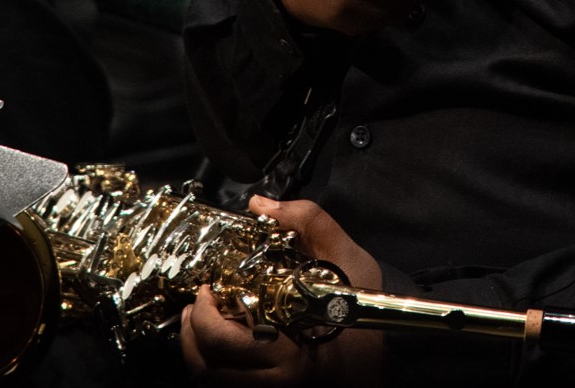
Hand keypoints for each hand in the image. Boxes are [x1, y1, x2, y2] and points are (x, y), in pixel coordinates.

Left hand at [181, 197, 382, 386]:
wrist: (381, 352)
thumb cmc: (367, 310)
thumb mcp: (348, 259)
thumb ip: (309, 224)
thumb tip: (262, 205)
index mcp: (293, 354)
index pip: (226, 343)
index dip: (205, 317)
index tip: (207, 290)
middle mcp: (279, 381)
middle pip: (211, 370)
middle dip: (194, 334)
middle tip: (199, 304)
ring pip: (215, 383)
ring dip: (197, 353)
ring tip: (200, 323)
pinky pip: (228, 387)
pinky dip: (214, 365)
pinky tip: (218, 344)